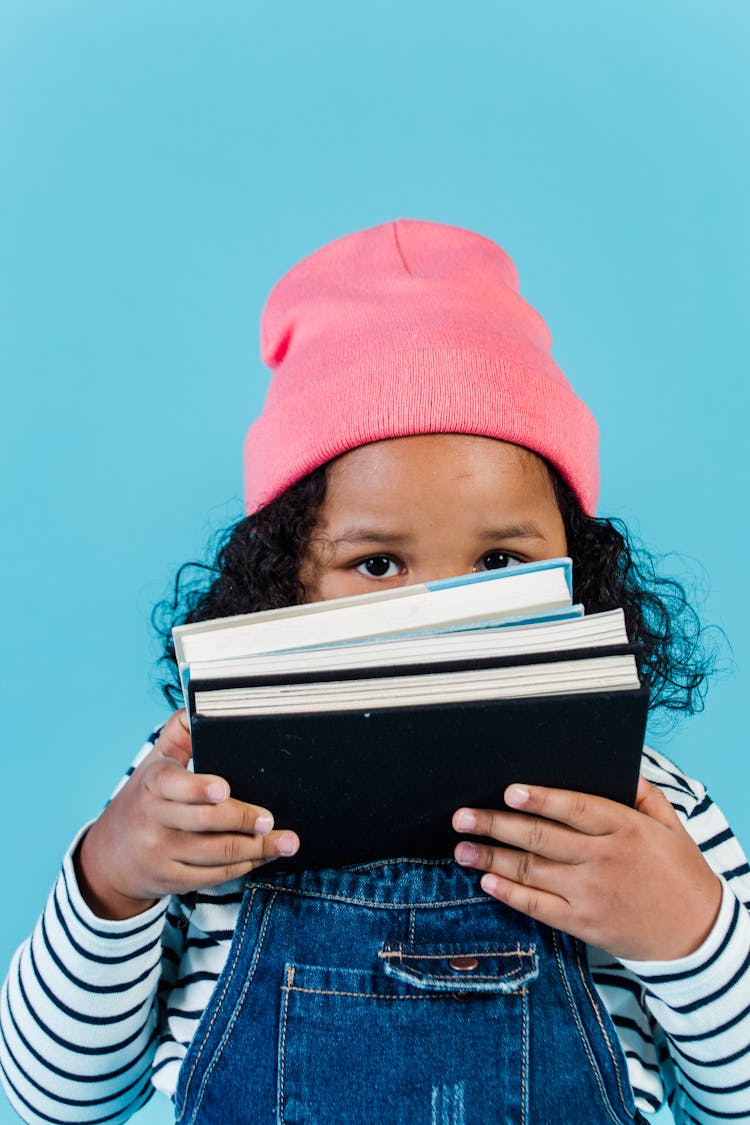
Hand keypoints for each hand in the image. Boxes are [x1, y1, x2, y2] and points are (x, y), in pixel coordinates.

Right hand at [75, 710, 298, 919]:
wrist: (108, 858)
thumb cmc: (144, 799)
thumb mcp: (155, 762)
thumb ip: (179, 732)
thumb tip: (203, 700)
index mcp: (151, 784)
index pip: (172, 784)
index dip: (198, 788)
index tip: (224, 789)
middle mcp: (153, 820)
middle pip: (204, 821)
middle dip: (243, 819)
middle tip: (270, 818)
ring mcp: (161, 853)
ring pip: (216, 853)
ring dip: (256, 848)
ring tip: (285, 842)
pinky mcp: (171, 880)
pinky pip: (214, 875)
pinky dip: (244, 866)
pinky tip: (262, 856)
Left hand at [453, 777, 722, 961]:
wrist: (697, 935)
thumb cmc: (680, 873)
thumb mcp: (669, 825)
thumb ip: (641, 793)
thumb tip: (615, 766)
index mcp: (624, 828)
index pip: (574, 808)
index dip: (540, 800)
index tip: (508, 791)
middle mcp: (603, 859)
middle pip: (540, 838)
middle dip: (495, 825)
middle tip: (461, 816)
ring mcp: (590, 893)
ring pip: (530, 870)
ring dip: (491, 857)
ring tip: (461, 848)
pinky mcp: (583, 924)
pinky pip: (537, 906)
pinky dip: (508, 893)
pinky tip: (486, 881)